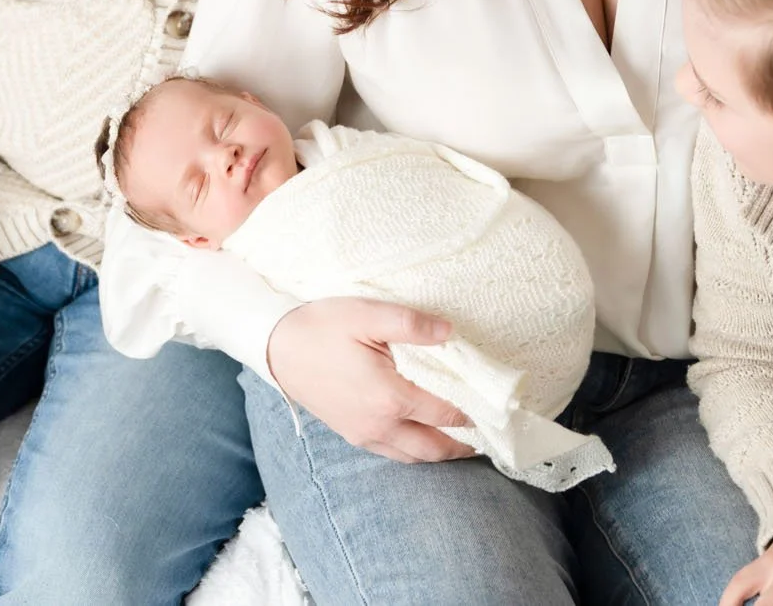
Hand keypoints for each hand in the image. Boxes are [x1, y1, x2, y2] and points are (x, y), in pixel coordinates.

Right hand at [266, 298, 474, 462]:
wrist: (277, 348)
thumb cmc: (322, 327)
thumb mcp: (367, 315)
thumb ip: (412, 324)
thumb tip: (451, 333)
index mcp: (390, 396)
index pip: (445, 412)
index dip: (473, 412)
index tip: (495, 410)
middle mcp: (380, 424)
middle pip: (434, 447)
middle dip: (464, 445)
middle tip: (489, 436)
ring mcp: (364, 434)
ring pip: (414, 457)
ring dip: (441, 453)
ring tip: (464, 442)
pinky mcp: (352, 435)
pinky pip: (393, 455)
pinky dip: (416, 453)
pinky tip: (424, 439)